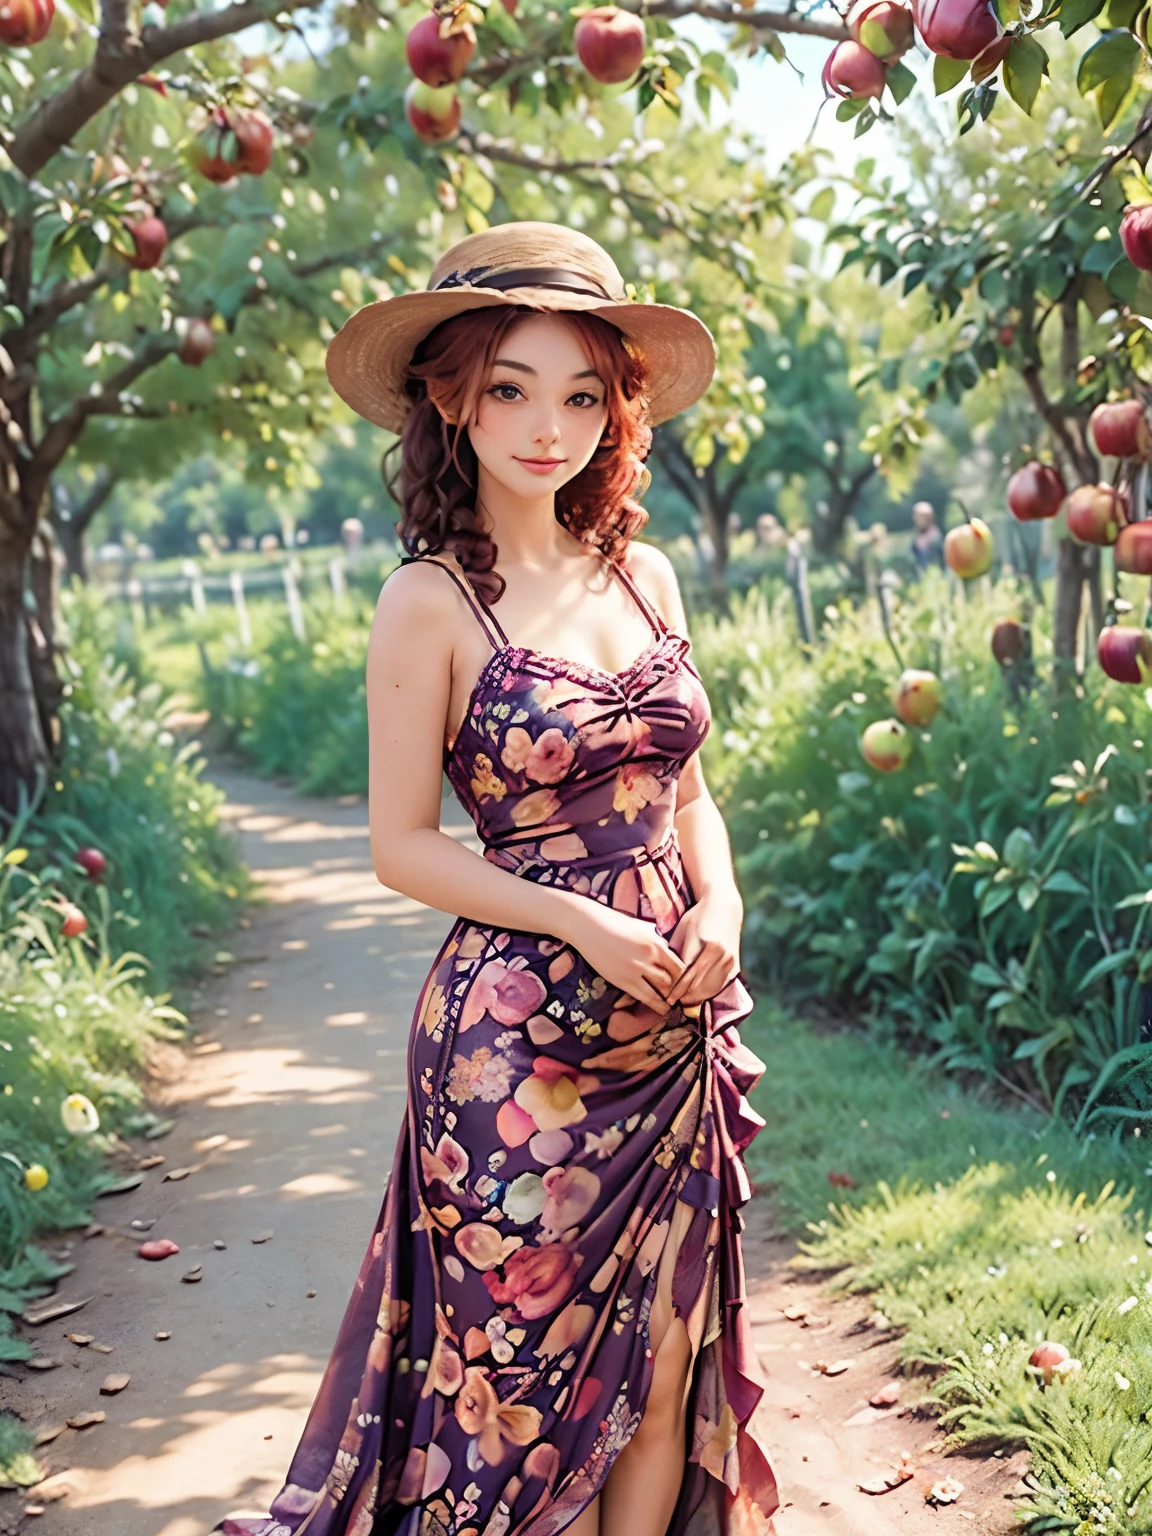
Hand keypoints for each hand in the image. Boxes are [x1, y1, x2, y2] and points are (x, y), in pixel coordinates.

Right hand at [563, 902, 686, 1014]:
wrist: (588, 926)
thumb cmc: (614, 922)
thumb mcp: (642, 927)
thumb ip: (656, 940)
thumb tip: (667, 949)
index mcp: (655, 943)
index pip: (679, 966)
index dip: (685, 977)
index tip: (686, 982)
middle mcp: (648, 958)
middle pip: (672, 980)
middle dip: (678, 989)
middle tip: (681, 995)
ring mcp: (635, 971)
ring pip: (660, 991)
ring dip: (668, 999)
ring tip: (673, 1005)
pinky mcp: (622, 980)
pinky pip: (644, 997)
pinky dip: (655, 1004)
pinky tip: (661, 1008)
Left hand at [664, 889, 742, 1007]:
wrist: (724, 909)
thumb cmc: (696, 918)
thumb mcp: (682, 931)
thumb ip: (675, 953)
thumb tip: (664, 976)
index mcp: (707, 945)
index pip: (688, 974)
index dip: (676, 989)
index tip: (666, 997)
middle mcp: (721, 955)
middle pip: (699, 985)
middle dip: (684, 997)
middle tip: (671, 1003)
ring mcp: (730, 961)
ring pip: (710, 989)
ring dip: (696, 998)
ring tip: (682, 1002)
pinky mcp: (735, 966)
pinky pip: (719, 985)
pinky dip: (707, 993)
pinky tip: (695, 996)